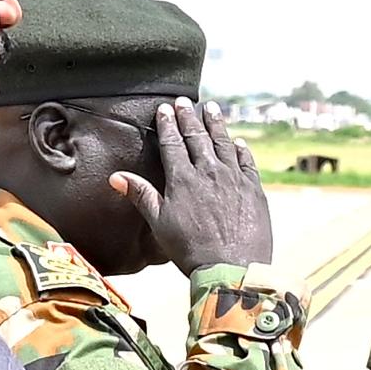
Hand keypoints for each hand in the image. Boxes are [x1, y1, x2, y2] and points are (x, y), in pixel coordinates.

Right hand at [111, 100, 273, 273]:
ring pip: (223, 143)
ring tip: (212, 108)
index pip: (173, 143)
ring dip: (216, 124)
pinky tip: (237, 141)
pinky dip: (240, 149)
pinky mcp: (254, 190)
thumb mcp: (160, 224)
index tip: (165, 109)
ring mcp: (234, 179)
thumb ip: (141, 196)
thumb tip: (116, 177)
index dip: (168, 124)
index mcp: (183, 179)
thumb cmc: (191, 251)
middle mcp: (209, 172)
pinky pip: (247, 162)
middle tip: (184, 101)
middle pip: (198, 137)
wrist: (233, 268)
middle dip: (189, 117)